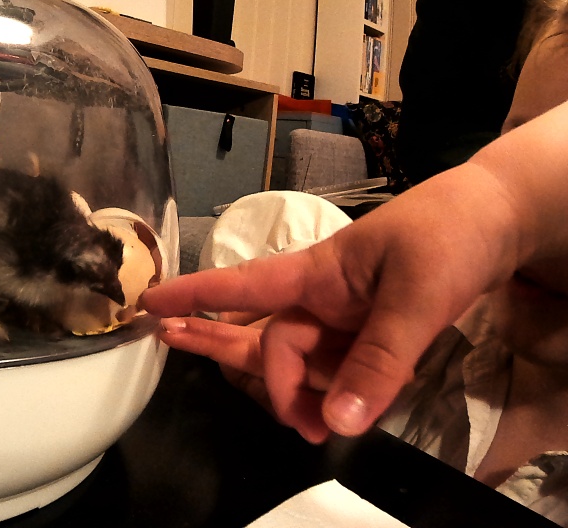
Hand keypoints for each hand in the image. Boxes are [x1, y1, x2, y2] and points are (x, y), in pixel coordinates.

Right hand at [142, 158, 525, 442]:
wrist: (500, 220)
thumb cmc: (447, 235)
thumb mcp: (418, 296)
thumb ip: (380, 360)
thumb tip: (339, 419)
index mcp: (316, 272)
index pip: (242, 285)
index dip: (193, 296)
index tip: (147, 305)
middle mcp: (320, 297)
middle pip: (264, 337)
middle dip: (242, 363)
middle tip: (238, 389)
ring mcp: (345, 318)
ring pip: (300, 361)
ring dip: (301, 396)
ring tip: (313, 427)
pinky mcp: (370, 334)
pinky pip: (338, 370)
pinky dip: (336, 394)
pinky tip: (339, 410)